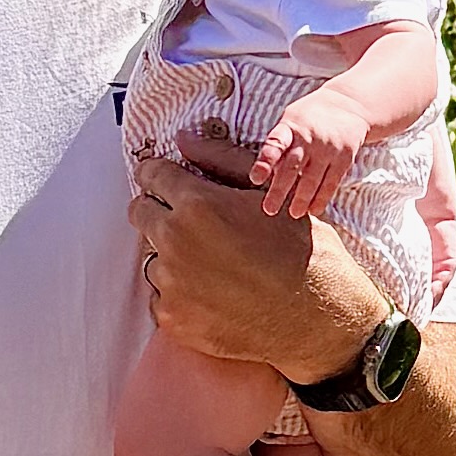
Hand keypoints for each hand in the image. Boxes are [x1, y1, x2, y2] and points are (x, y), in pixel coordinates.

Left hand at [132, 136, 379, 393]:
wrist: (315, 317)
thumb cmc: (298, 251)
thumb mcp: (267, 195)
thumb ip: (221, 161)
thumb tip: (184, 137)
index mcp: (198, 204)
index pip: (152, 175)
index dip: (158, 174)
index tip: (163, 181)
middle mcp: (176, 241)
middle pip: (140, 212)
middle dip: (158, 210)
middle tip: (191, 224)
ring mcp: (171, 282)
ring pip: (153, 257)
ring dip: (173, 257)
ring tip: (214, 266)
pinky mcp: (173, 317)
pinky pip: (160, 297)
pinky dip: (179, 294)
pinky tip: (212, 294)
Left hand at [247, 92, 358, 224]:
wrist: (348, 105)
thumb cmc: (309, 118)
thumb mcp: (290, 122)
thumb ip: (279, 146)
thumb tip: (266, 175)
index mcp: (290, 127)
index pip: (275, 144)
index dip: (265, 162)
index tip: (255, 179)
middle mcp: (309, 138)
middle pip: (292, 167)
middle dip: (280, 190)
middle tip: (269, 209)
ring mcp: (328, 148)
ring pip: (313, 178)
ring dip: (302, 198)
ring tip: (294, 213)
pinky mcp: (344, 158)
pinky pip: (332, 182)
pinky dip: (322, 197)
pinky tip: (313, 210)